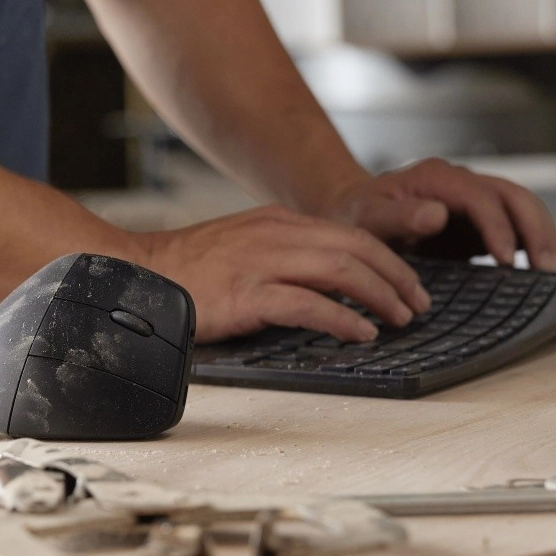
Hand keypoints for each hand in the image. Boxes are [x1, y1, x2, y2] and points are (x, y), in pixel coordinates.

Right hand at [133, 206, 431, 342]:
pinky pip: (309, 304)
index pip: (349, 234)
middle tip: (418, 304)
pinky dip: (343, 319)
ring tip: (399, 319)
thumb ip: (280, 256)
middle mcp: (274, 235)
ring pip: (341, 270)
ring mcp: (261, 262)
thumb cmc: (185, 272)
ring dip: (379, 296)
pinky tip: (361, 333)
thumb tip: (323, 283)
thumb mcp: (240, 248)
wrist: (136, 274)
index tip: (408, 285)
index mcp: (276, 222)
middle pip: (356, 248)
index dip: (388, 260)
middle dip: (396, 277)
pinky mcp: (247, 294)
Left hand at [325, 158, 555, 271]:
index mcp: (437, 178)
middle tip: (550, 272)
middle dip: (537, 232)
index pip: (481, 197)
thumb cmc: (357, 218)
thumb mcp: (367, 218)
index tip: (506, 260)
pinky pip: (518, 229)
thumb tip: (438, 214)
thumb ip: (398, 217)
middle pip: (515, 197)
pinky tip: (546, 275)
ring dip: (545, 240)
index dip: (497, 226)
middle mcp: (463, 183)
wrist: (354, 216)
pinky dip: (535, 248)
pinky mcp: (482, 223)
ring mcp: (476, 201)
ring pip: (524, 211)